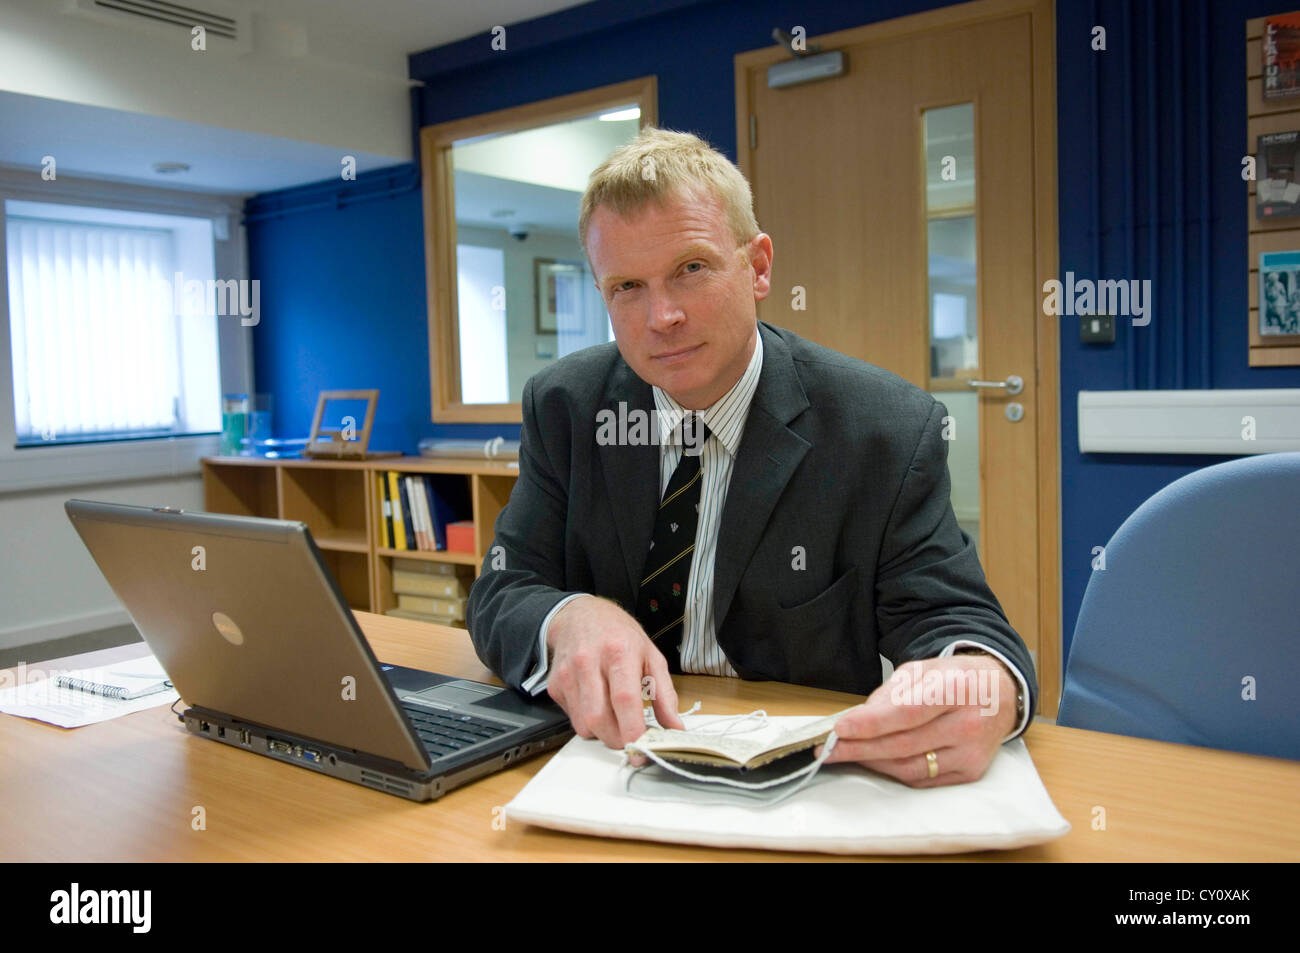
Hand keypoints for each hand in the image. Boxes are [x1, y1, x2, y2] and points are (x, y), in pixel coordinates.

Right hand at [545, 595, 683, 749]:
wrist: (580, 616)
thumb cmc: (618, 635)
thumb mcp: (651, 656)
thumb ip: (665, 695)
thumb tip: (674, 727)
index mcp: (618, 652)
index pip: (624, 699)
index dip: (633, 730)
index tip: (643, 748)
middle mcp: (589, 662)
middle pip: (599, 718)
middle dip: (617, 739)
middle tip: (631, 739)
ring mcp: (568, 674)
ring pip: (583, 724)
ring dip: (602, 733)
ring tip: (615, 718)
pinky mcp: (555, 685)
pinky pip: (572, 719)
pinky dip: (587, 722)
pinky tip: (597, 705)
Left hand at [816, 654, 1017, 786]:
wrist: (1000, 694)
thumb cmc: (954, 679)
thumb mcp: (922, 671)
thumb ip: (890, 694)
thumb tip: (857, 720)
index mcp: (957, 688)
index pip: (908, 712)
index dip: (871, 724)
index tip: (840, 728)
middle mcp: (969, 724)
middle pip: (905, 745)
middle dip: (860, 748)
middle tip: (828, 749)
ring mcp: (972, 753)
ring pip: (910, 767)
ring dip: (873, 763)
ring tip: (846, 754)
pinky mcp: (971, 772)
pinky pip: (922, 779)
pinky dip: (894, 771)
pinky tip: (876, 761)